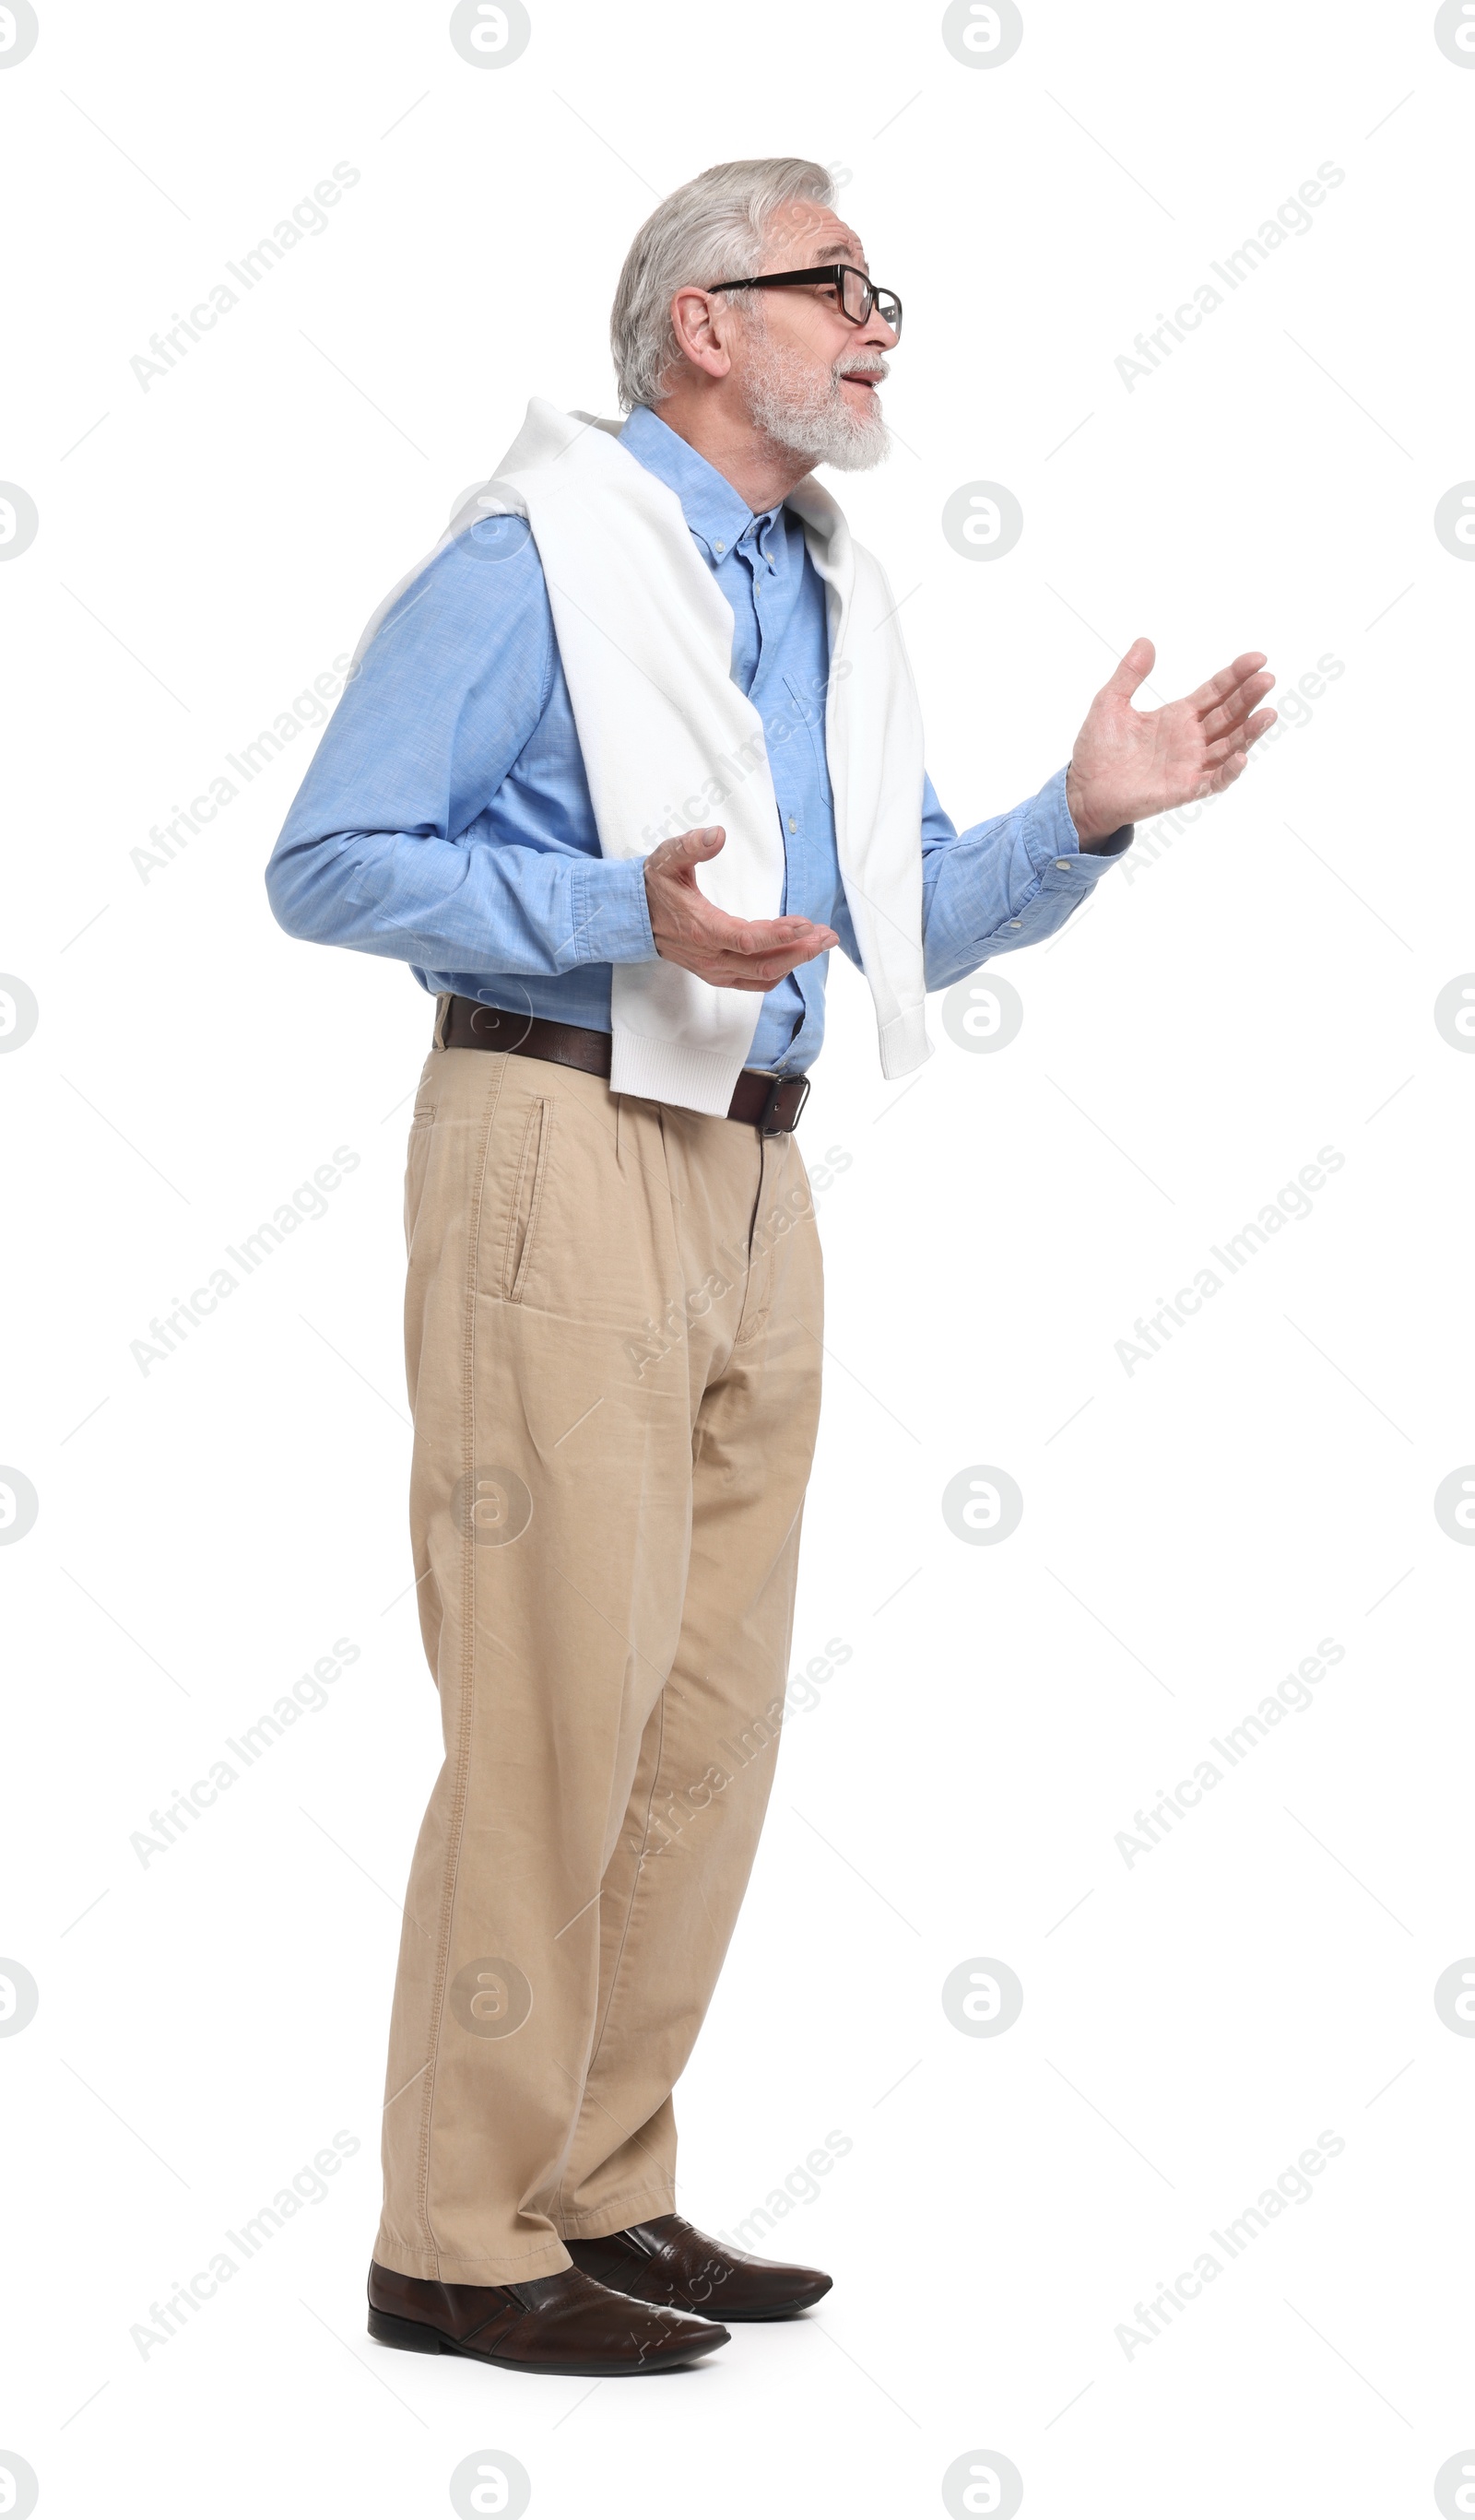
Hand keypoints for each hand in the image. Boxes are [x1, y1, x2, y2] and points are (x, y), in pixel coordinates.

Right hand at [643, 826, 837, 992]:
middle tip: (827, 935)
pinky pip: (754, 982)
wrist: (631, 917)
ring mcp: (714, 970)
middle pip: (763, 964)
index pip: (747, 940)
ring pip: (762, 976)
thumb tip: (718, 835)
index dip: (779, 935)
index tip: (806, 923)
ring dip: (794, 961)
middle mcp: (710, 957)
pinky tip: (795, 955)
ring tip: (820, 941)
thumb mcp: (667, 859)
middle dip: (800, 951)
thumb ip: (692, 846)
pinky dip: (779, 971)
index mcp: (701, 930)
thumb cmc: (652, 887)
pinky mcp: (717, 974)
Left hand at [1065, 639, 1276, 846]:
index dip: (1236, 676)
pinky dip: (1229, 771)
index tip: (1258, 659)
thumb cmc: (1097, 750)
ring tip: (1269, 713)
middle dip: (1249, 697)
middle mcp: (1191, 739)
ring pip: (1230, 745)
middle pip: (1229, 714)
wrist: (1083, 789)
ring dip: (1250, 731)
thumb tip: (1145, 641)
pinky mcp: (1183, 789)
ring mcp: (1190, 764)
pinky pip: (1214, 781)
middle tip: (1267, 678)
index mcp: (1178, 716)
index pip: (1215, 692)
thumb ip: (1129, 674)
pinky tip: (1241, 757)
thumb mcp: (1110, 702)